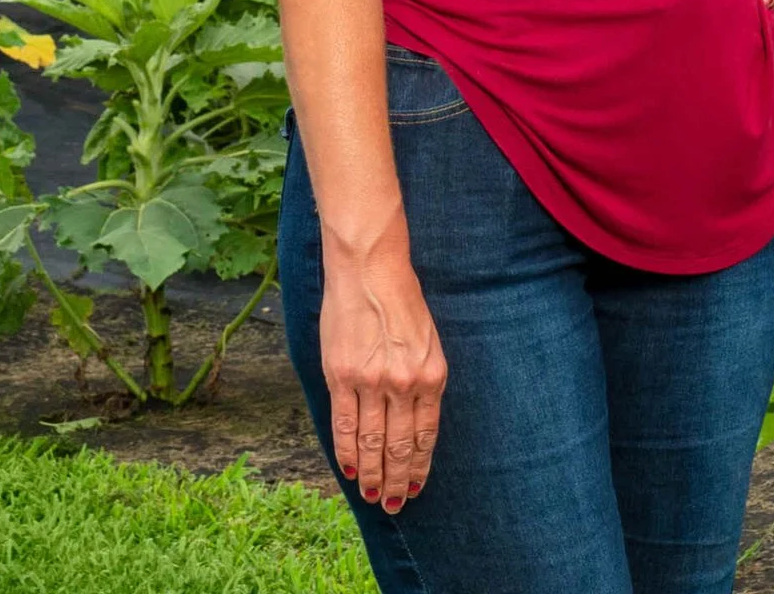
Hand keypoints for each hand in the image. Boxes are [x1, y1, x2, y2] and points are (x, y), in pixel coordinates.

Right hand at [320, 254, 446, 514]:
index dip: (419, 465)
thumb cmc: (401, 300)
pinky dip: (347, 451)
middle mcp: (404, 382)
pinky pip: (344, 425)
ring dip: (372, 474)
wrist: (370, 269)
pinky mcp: (342, 376)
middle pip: (400, 446)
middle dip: (398, 480)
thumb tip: (414, 420)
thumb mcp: (427, 340)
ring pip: (372, 442)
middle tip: (394, 503)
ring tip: (373, 495)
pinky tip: (350, 469)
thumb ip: (421, 380)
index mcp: (431, 374)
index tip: (415, 486)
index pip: (426, 434)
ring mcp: (371, 381)